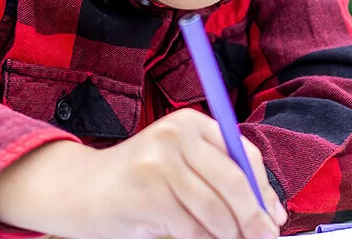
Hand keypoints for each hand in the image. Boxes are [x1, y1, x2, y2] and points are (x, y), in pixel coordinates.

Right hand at [0, 109, 286, 238]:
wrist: (77, 190)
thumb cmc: (137, 183)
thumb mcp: (179, 165)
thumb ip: (219, 178)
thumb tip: (271, 212)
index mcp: (191, 123)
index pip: (244, 156)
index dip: (264, 191)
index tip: (274, 217)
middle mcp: (176, 136)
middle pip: (235, 183)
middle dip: (254, 219)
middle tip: (264, 238)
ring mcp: (160, 164)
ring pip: (216, 212)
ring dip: (227, 235)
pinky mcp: (149, 195)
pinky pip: (192, 229)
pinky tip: (189, 237)